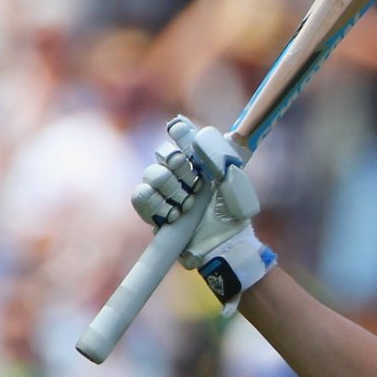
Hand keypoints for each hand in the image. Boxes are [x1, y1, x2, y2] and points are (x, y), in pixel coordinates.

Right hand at [132, 117, 257, 268]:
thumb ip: (225, 156)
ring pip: (151, 173)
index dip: (179, 132)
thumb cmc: (233, 215)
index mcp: (198, 160)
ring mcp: (164, 192)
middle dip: (178, 165)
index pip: (181, 134)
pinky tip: (174, 215)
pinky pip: (141, 196)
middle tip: (195, 183)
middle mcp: (178, 173)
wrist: (224, 245)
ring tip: (187, 205)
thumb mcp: (235, 183)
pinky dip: (157, 204)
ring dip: (170, 188)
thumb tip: (219, 134)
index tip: (180, 132)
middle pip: (163, 152)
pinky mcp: (152, 212)